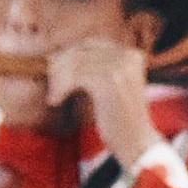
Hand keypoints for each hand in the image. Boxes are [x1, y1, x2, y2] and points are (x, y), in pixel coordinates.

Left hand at [48, 41, 159, 164]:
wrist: (136, 143)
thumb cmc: (119, 118)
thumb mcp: (110, 87)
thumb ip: (93, 69)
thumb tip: (55, 56)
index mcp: (131, 55)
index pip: (90, 44)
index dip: (69, 55)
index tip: (54, 71)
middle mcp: (128, 57)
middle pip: (81, 51)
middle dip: (60, 66)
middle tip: (51, 84)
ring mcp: (120, 68)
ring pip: (75, 63)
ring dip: (58, 80)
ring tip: (54, 96)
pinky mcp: (110, 82)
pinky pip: (75, 77)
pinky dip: (61, 88)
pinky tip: (55, 101)